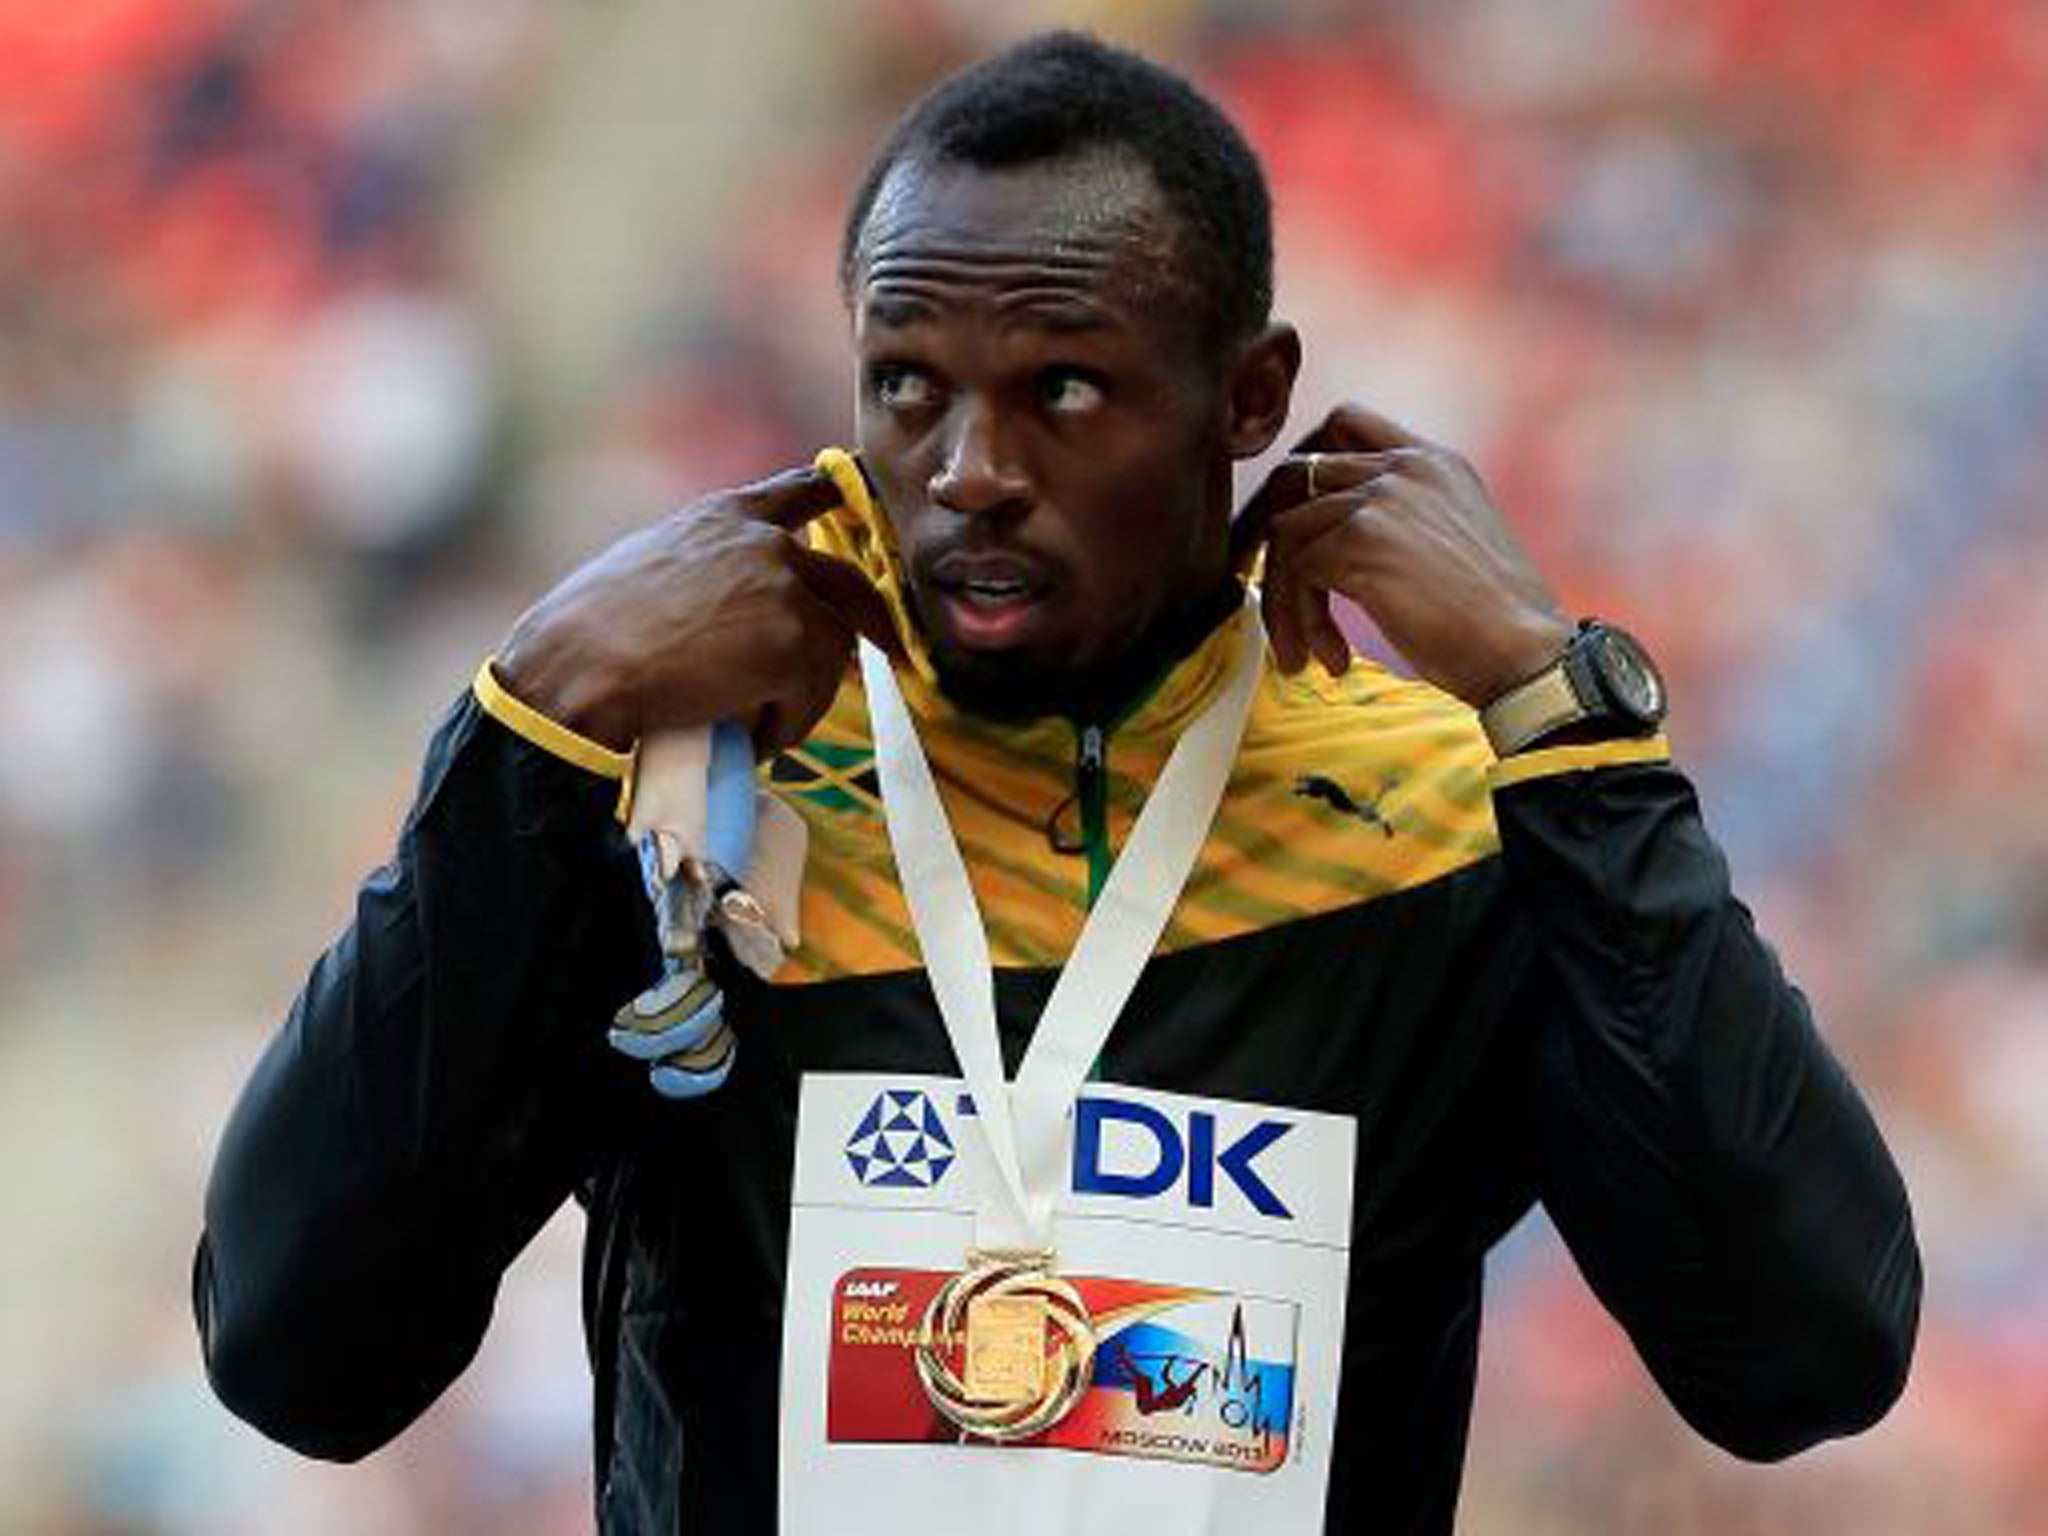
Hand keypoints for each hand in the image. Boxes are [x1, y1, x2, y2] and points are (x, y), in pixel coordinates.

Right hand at [497, 466, 899, 753]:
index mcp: (727, 515)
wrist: (575, 668)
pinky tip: (749, 736)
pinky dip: (786, 726)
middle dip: (869, 624)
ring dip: (800, 695)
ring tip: (754, 724)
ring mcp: (785, 589)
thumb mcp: (652, 565)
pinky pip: (812, 697)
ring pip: (831, 653)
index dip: (839, 496)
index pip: (803, 490)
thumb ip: (710, 566)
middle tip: (885, 651)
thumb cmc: (590, 632)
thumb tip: (740, 607)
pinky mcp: (795, 643)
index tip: (863, 498)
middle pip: (847, 583)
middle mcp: (766, 541)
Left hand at [1234, 404, 1570, 707]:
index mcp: (1433, 461)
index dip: (1305, 470)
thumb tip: (1323, 537)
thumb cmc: (1492, 622)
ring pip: (1285, 532)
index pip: (1344, 422)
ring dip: (1287, 601)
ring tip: (1310, 652)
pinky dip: (1301, 622)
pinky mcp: (1359, 540)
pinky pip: (1294, 573)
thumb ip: (1400, 517)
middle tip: (1284, 597)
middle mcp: (1404, 466)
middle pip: (1296, 475)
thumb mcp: (1452, 541)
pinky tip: (1335, 659)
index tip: (1297, 529)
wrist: (1526, 653)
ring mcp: (1380, 497)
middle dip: (1277, 541)